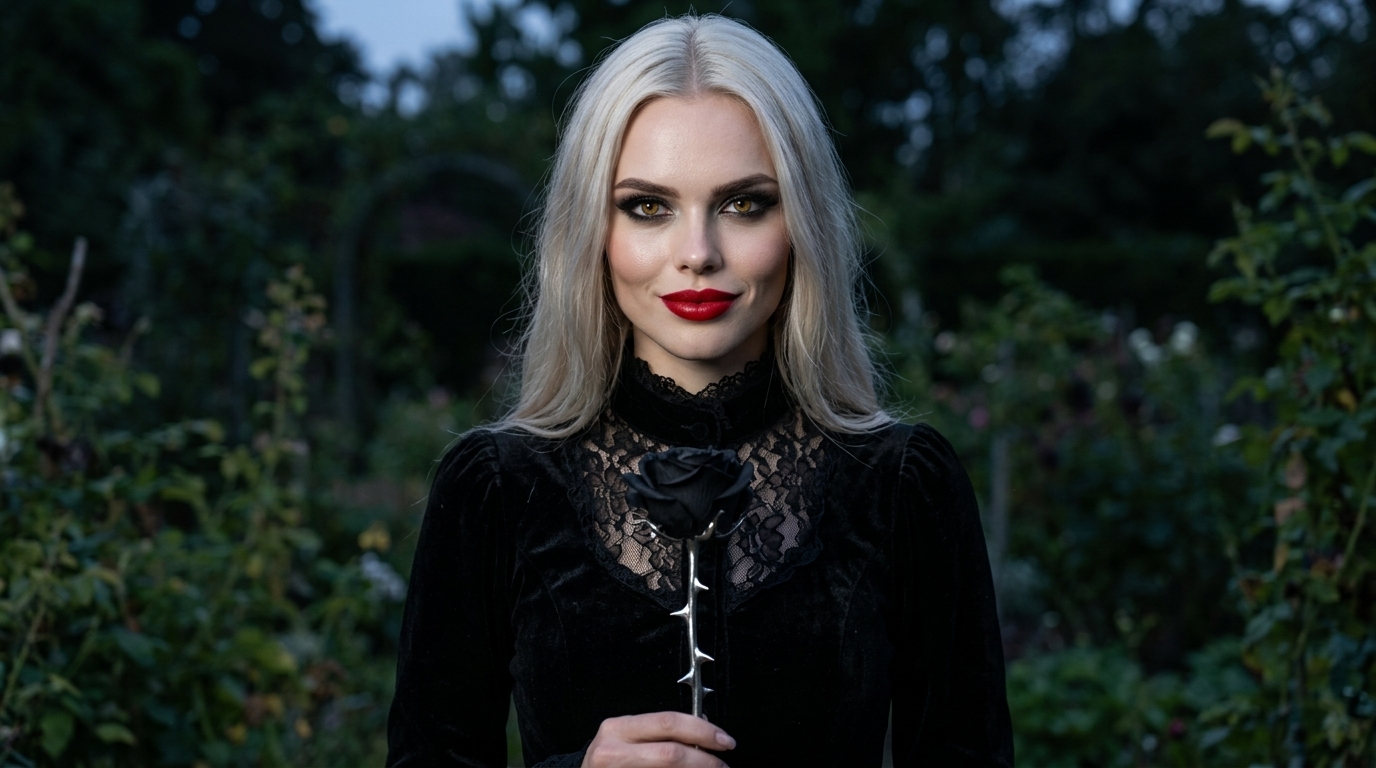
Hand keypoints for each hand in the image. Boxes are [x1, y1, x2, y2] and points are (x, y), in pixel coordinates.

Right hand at [581, 712, 735, 766]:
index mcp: (617, 729)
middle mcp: (612, 751)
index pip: (668, 723)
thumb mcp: (626, 740)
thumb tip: (704, 736)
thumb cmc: (608, 763)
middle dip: (705, 761)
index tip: (724, 740)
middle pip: (671, 753)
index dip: (702, 731)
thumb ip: (658, 735)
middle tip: (723, 765)